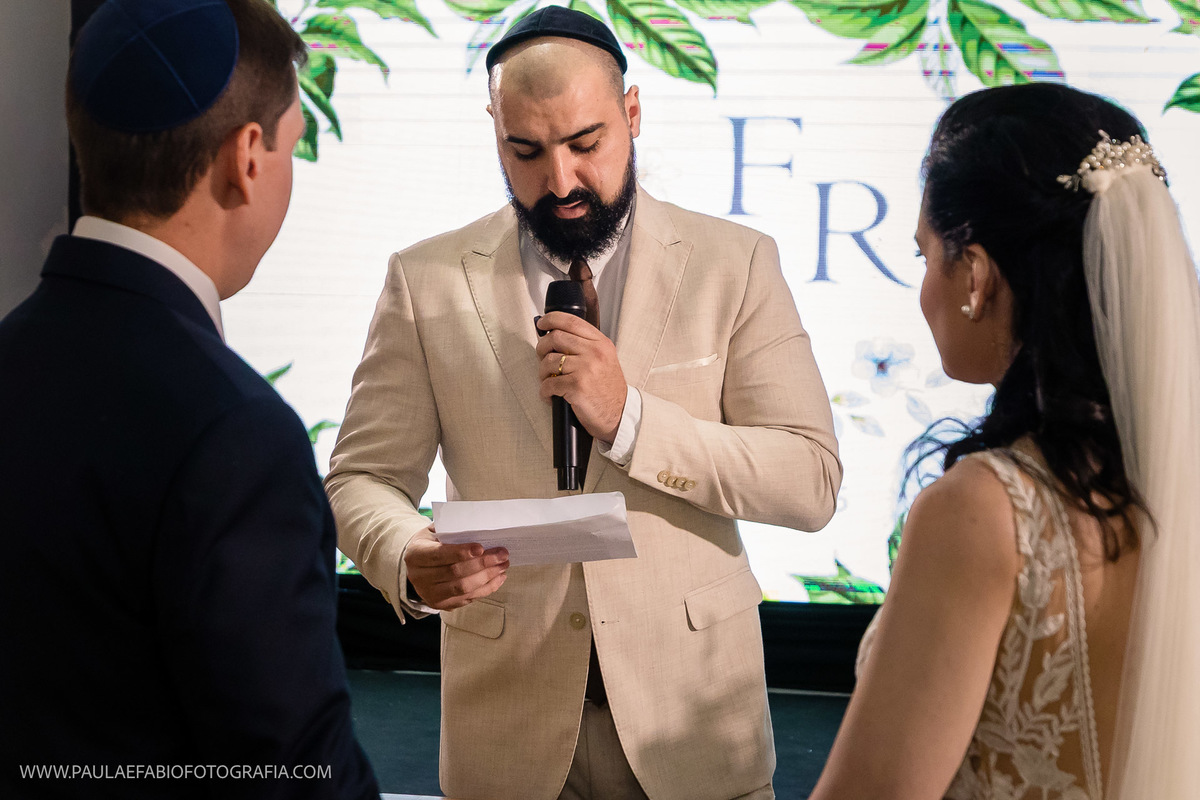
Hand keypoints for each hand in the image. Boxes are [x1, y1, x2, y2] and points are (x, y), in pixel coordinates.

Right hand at [403, 527, 508, 609]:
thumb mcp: (434, 532)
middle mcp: (419, 577)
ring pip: (463, 588)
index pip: (439, 555)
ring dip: (487, 577)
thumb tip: (480, 528)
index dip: (461, 552)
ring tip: (503, 565)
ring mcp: (429, 594)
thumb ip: (451, 530)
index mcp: (415, 555)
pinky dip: (486, 588)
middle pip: (455, 572)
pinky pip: (467, 598)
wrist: (417, 566)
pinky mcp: (441, 605)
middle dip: (482, 563)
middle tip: (502, 554)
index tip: (481, 548)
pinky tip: (498, 578)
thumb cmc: (431, 544)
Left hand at [535, 311, 626, 442]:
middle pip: (555, 337)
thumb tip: (555, 336)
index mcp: (600, 343)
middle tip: (542, 358)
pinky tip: (550, 395)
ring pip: (549, 361)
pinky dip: (545, 391)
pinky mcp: (577, 386)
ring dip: (542, 372)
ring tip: (548, 380)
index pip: (571, 321)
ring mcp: (586, 369)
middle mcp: (594, 353)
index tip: (542, 324)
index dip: (551, 319)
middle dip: (542, 348)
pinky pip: (549, 383)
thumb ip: (585, 346)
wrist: (619, 415)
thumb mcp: (604, 359)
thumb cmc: (608, 390)